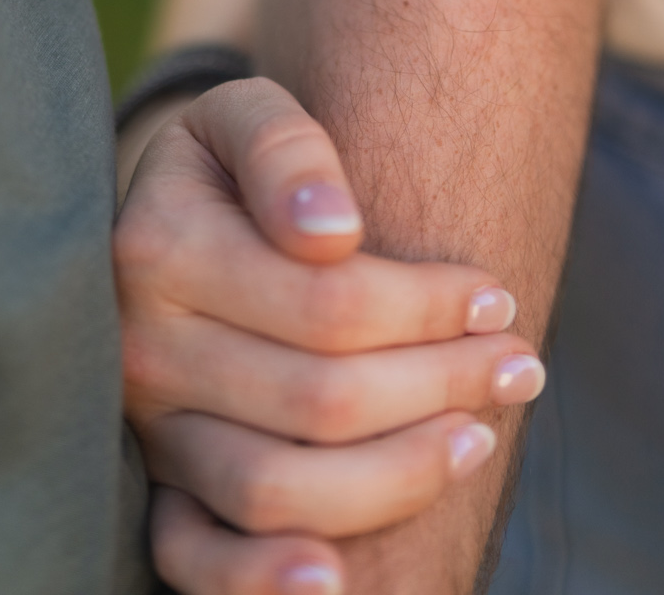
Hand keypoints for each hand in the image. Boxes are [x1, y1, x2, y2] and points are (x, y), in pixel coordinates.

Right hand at [118, 77, 544, 594]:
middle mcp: (143, 350)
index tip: (496, 295)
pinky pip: (196, 559)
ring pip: (280, 489)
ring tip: (478, 434)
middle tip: (520, 365)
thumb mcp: (245, 115)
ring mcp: (149, 430)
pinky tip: (342, 576)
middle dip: (442, 384)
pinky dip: (264, 580)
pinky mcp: (159, 487)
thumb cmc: (233, 167)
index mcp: (158, 249)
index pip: (328, 303)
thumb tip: (332, 231)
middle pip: (322, 400)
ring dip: (400, 475)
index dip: (429, 310)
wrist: (169, 221)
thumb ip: (284, 148)